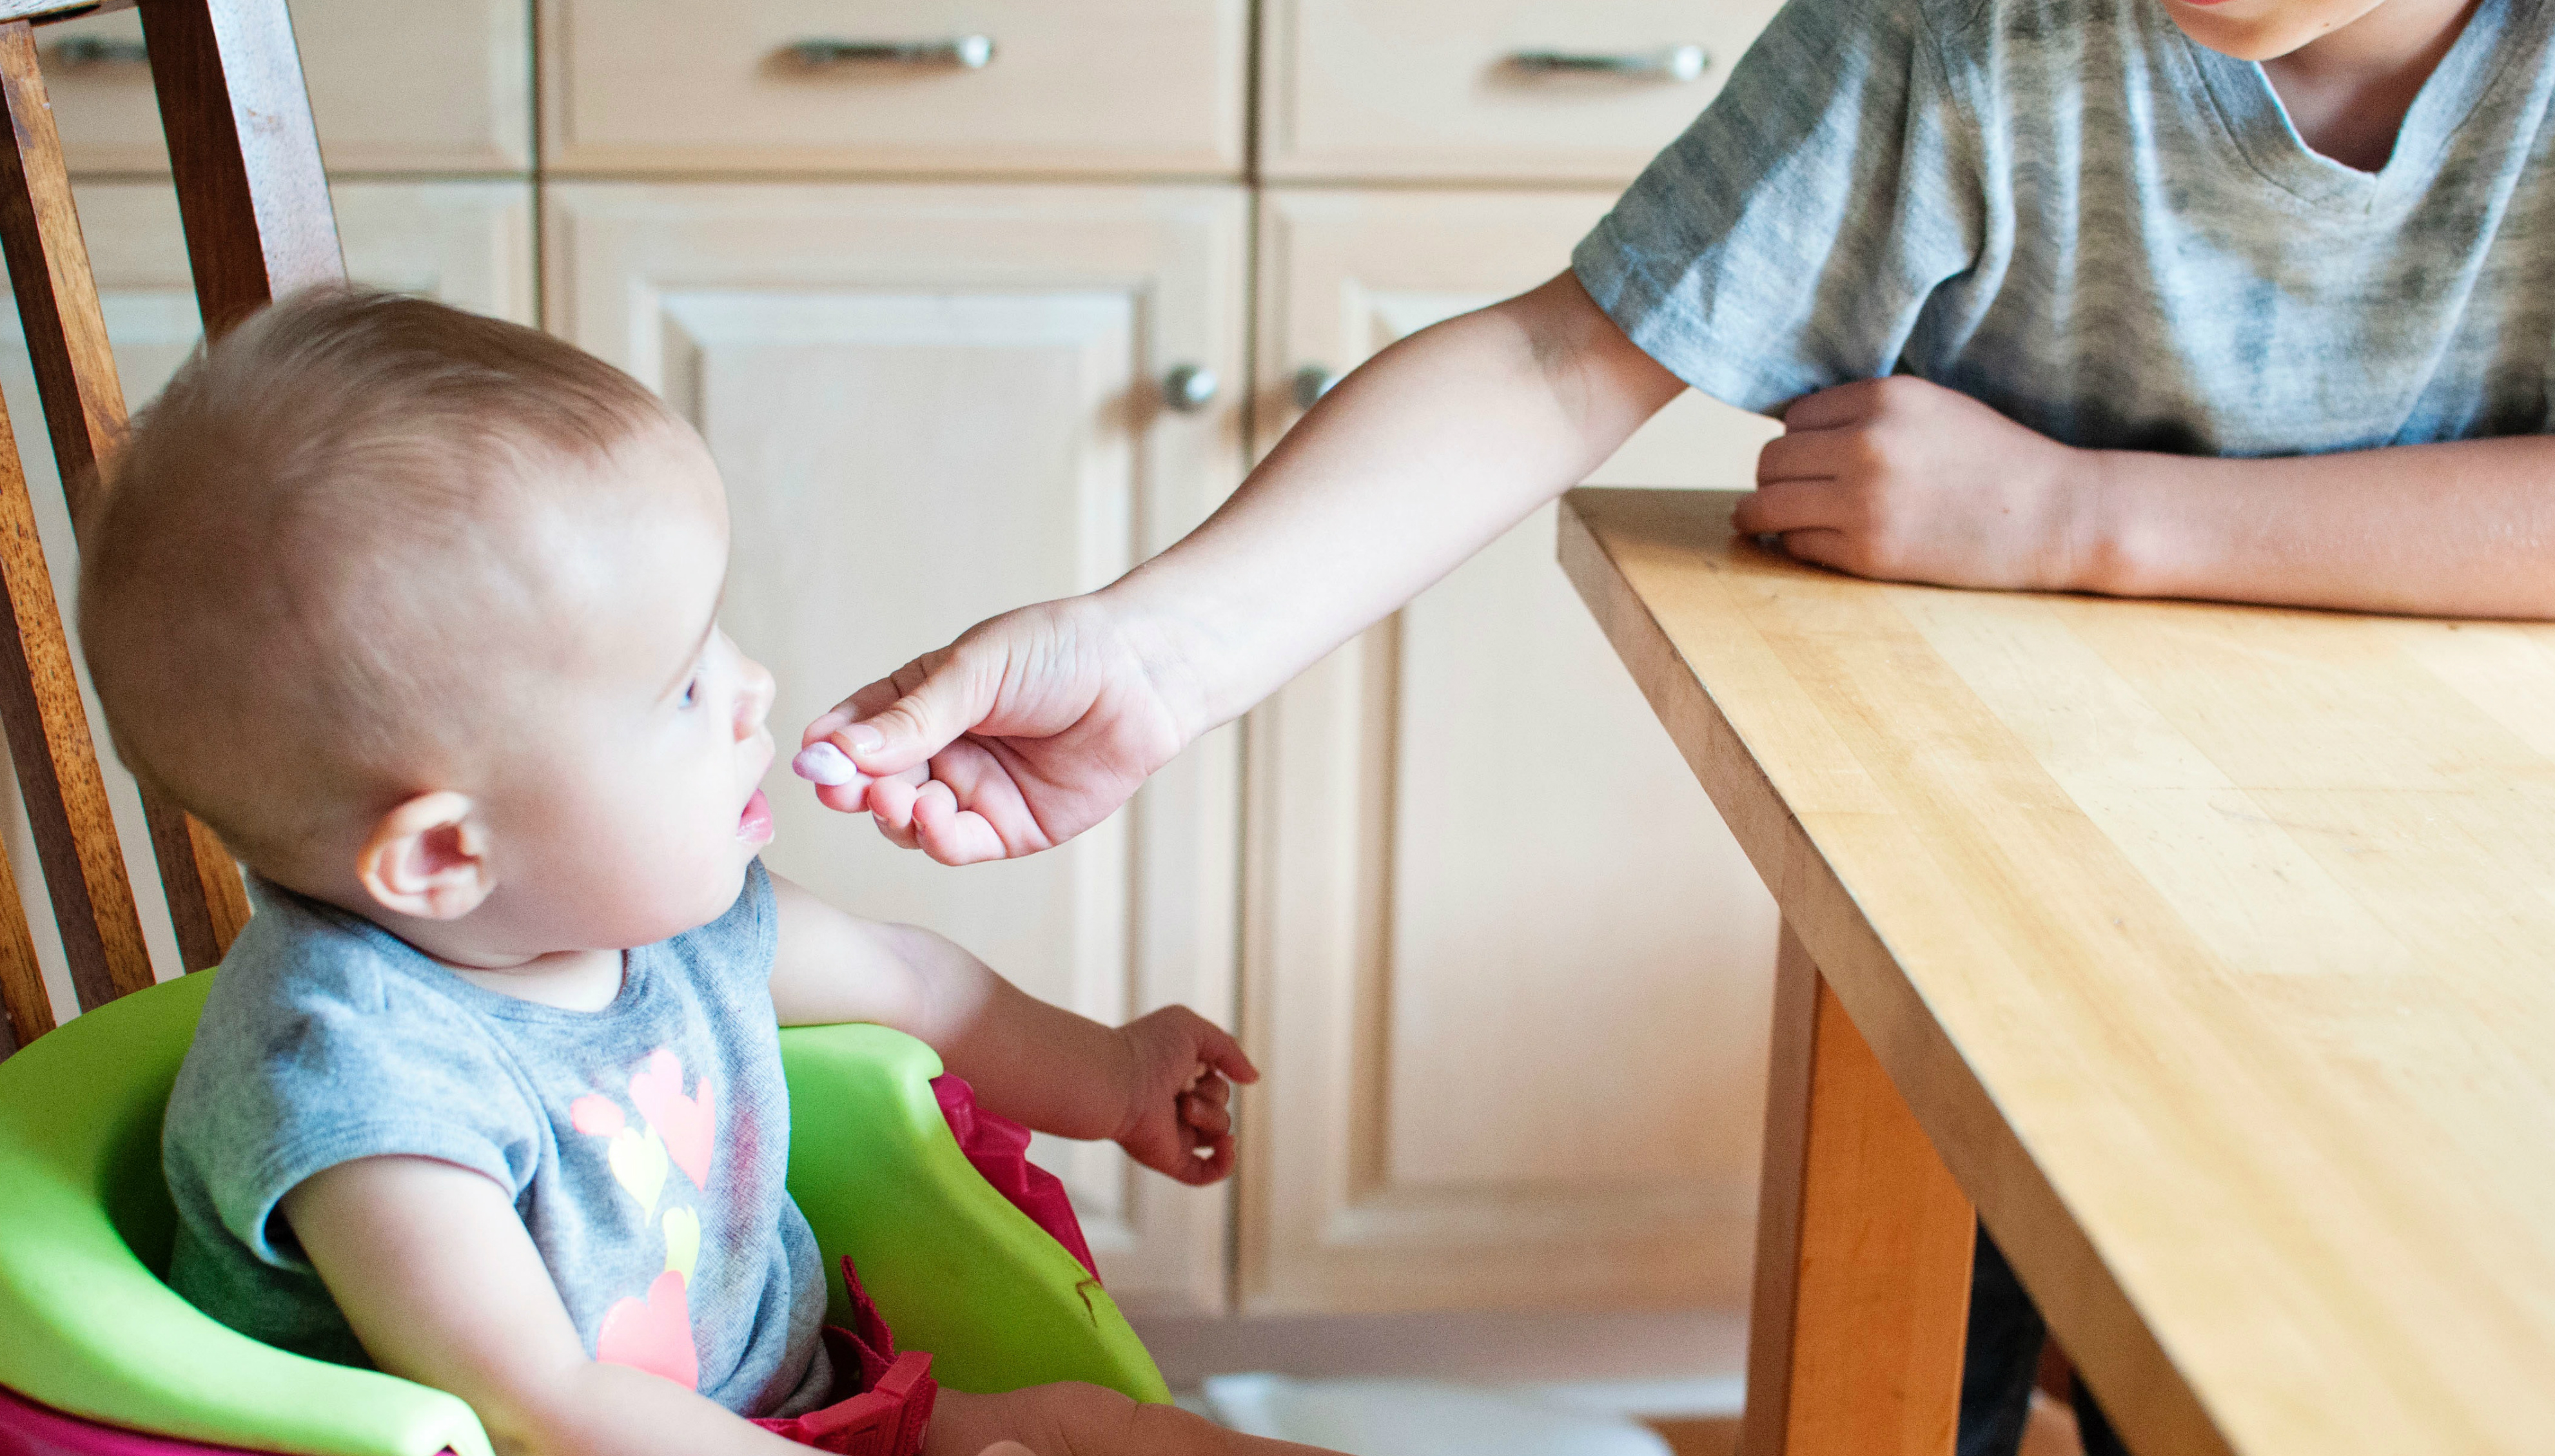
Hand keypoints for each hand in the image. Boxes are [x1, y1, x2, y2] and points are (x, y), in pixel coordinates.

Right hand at [797, 595, 1192, 865]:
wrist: (1142, 676)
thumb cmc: (1060, 651)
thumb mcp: (975, 672)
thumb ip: (912, 717)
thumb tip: (837, 749)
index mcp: (921, 700)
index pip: (856, 729)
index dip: (831, 748)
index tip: (811, 759)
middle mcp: (940, 750)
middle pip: (874, 782)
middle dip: (853, 789)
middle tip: (842, 789)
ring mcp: (973, 792)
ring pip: (908, 821)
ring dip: (892, 815)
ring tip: (896, 798)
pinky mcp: (1010, 828)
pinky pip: (958, 845)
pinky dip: (936, 838)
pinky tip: (933, 816)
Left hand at [1111, 1006, 1257, 1185]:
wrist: (1118, 1082)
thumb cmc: (1148, 1049)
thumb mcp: (1193, 1029)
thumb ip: (1229, 1049)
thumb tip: (1253, 1079)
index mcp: (1177, 1078)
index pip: (1215, 1080)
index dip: (1213, 1071)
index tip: (1193, 1062)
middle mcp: (1176, 1107)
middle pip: (1222, 1105)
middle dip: (1212, 1095)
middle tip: (1181, 1086)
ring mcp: (1175, 1135)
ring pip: (1219, 1133)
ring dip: (1210, 1117)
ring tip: (1181, 1106)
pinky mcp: (1171, 1159)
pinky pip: (1207, 1172)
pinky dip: (1225, 1163)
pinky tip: (1227, 1145)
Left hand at [1732, 376, 2100, 590]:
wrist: (2055, 515)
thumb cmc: (1994, 460)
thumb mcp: (1932, 408)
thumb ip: (1867, 412)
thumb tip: (1788, 430)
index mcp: (1883, 398)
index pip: (1794, 417)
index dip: (1798, 440)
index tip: (1809, 458)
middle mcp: (1866, 444)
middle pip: (1771, 460)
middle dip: (1775, 477)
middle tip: (1783, 491)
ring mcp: (1863, 501)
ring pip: (1767, 504)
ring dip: (1761, 514)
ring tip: (1762, 520)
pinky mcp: (1867, 552)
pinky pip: (1795, 545)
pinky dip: (1793, 545)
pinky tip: (1809, 543)